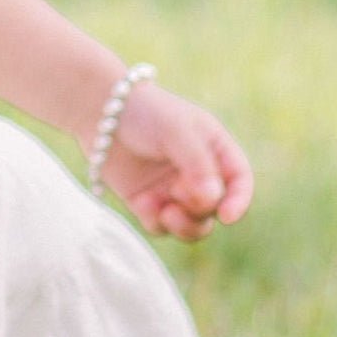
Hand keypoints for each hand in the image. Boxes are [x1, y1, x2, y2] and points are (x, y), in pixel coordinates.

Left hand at [91, 82, 252, 240]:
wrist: (97, 109)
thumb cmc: (142, 111)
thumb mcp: (175, 130)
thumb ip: (197, 164)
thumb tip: (213, 200)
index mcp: (213, 148)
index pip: (239, 181)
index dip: (238, 201)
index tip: (227, 216)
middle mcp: (196, 172)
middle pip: (215, 208)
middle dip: (201, 208)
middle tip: (178, 192)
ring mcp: (171, 188)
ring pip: (193, 225)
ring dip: (185, 226)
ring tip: (167, 212)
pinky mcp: (147, 201)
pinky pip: (161, 227)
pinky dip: (156, 221)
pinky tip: (142, 203)